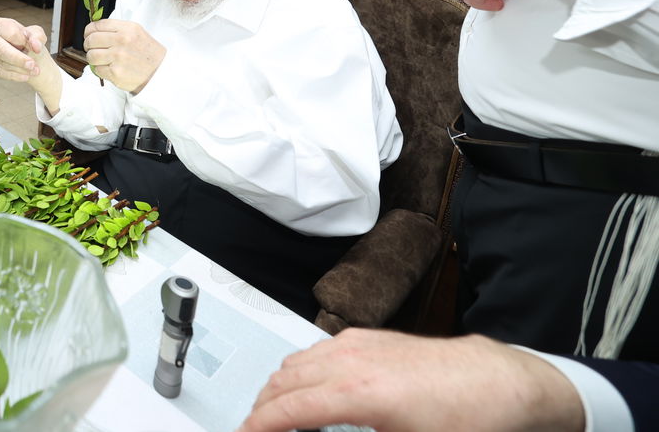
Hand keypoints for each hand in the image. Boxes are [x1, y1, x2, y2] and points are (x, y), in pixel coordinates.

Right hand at [0, 17, 47, 80]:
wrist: (25, 50)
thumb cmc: (28, 39)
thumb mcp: (37, 34)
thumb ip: (37, 37)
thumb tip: (35, 46)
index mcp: (1, 24)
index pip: (11, 34)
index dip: (24, 43)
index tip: (36, 49)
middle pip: (1, 50)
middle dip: (18, 59)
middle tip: (32, 65)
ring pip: (1, 63)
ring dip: (19, 69)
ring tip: (33, 71)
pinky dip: (13, 76)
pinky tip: (25, 76)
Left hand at [83, 19, 164, 93]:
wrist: (160, 73)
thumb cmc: (147, 53)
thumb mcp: (137, 33)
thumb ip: (117, 29)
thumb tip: (93, 30)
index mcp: (127, 28)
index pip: (97, 25)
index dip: (88, 31)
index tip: (88, 35)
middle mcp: (122, 40)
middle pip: (91, 40)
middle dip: (88, 45)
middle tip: (92, 49)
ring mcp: (118, 57)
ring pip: (91, 55)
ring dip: (93, 58)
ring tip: (100, 60)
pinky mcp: (116, 72)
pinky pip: (97, 69)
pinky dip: (100, 70)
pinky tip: (109, 68)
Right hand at [237, 329, 583, 431]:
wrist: (503, 384)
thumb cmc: (468, 419)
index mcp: (357, 392)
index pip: (287, 410)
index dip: (258, 427)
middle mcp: (351, 360)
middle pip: (281, 382)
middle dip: (262, 410)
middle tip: (257, 431)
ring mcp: (358, 344)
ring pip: (294, 363)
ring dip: (278, 391)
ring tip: (278, 418)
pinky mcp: (369, 338)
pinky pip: (315, 352)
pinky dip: (299, 373)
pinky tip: (309, 392)